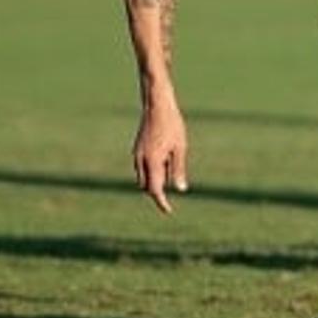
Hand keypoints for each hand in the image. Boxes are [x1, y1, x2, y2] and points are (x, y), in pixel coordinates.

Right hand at [133, 99, 187, 213]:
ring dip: (154, 180)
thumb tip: (180, 189)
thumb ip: (178, 169)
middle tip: (171, 190)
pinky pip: (142, 167)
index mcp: (152, 162)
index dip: (161, 202)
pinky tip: (164, 161)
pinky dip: (151, 170)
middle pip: (146, 186)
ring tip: (170, 170)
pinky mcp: (137, 149)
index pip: (154, 189)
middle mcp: (140, 160)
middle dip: (157, 191)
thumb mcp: (180, 148)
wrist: (157, 106)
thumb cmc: (173, 125)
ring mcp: (136, 154)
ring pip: (143, 177)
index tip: (168, 211)